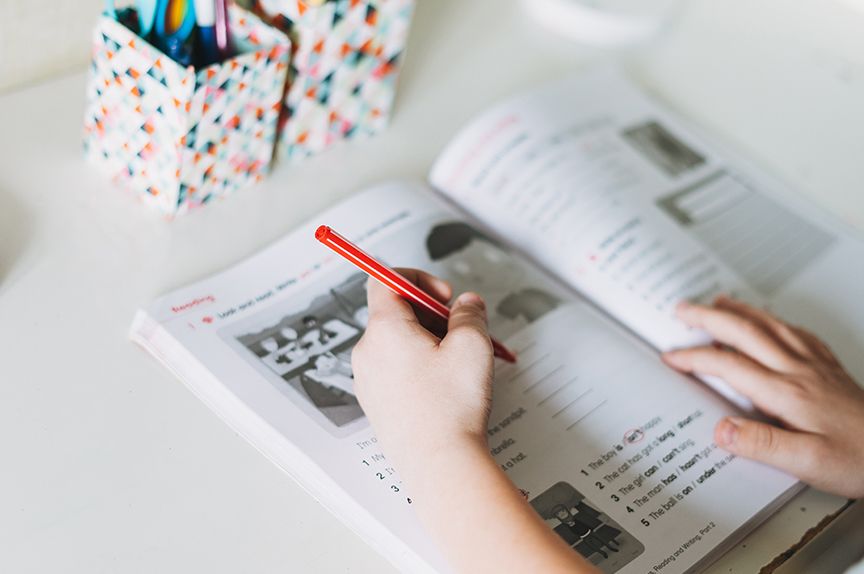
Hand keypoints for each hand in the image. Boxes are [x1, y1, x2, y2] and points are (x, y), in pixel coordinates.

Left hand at [352, 269, 493, 472]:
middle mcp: (368, 352)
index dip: (417, 277)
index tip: (443, 296)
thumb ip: (470, 313)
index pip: (384, 279)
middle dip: (431, 314)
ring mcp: (369, 380)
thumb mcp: (472, 345)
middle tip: (462, 331)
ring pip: (398, 342)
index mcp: (384, 329)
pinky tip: (446, 385)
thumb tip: (467, 304)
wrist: (439, 465)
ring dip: (429, 341)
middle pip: (395, 312)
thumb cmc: (451, 407)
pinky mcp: (377, 403)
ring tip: (460, 363)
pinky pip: (396, 369)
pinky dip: (420, 366)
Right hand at [663, 296, 863, 497]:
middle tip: (683, 310)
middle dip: (708, 318)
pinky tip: (772, 321)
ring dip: (740, 310)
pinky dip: (775, 320)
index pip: (729, 365)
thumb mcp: (807, 463)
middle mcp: (798, 371)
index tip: (673, 357)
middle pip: (745, 332)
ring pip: (770, 325)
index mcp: (787, 393)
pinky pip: (797, 333)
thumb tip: (722, 429)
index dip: (695, 358)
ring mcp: (815, 365)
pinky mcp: (830, 368)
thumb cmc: (860, 459)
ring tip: (718, 301)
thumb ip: (762, 445)